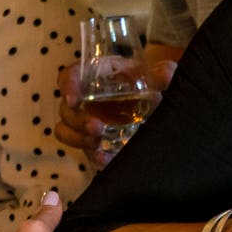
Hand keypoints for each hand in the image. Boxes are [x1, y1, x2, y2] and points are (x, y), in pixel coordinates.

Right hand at [53, 42, 181, 165]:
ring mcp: (86, 122)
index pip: (71, 75)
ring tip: (96, 142)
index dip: (68, 85)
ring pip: (65, 130)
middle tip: (97, 128)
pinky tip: (104, 158)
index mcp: (96, 76)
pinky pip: (83, 150)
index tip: (74, 100)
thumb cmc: (149, 86)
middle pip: (66, 109)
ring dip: (77, 138)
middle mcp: (86, 98)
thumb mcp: (158, 78)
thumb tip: (166, 74)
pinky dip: (92, 155)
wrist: (156, 109)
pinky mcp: (93, 141)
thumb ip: (165, 73)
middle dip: (77, 120)